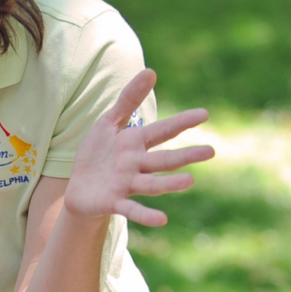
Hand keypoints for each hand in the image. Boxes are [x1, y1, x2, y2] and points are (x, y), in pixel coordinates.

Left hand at [65, 68, 213, 225]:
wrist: (78, 188)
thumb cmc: (98, 154)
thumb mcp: (109, 123)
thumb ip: (128, 100)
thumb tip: (151, 71)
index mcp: (136, 143)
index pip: (163, 131)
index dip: (181, 122)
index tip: (204, 113)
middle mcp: (137, 165)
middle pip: (164, 160)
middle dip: (186, 156)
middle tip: (211, 152)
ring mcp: (127, 185)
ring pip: (152, 184)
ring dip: (170, 184)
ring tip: (190, 181)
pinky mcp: (114, 202)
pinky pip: (132, 209)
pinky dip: (146, 214)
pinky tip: (163, 220)